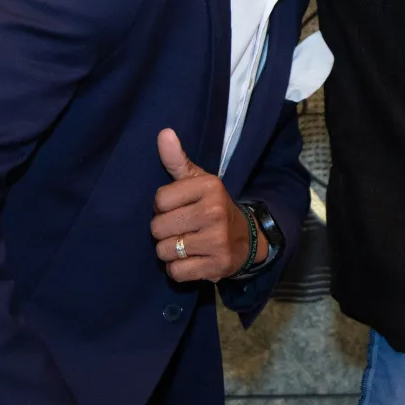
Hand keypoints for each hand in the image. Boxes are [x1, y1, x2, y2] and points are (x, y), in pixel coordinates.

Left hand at [149, 129, 249, 281]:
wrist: (246, 238)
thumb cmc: (212, 206)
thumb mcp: (198, 181)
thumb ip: (176, 159)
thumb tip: (163, 132)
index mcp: (209, 187)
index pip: (159, 200)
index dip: (163, 207)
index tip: (179, 208)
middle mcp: (214, 212)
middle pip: (158, 227)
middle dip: (164, 231)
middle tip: (182, 228)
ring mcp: (217, 241)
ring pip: (164, 251)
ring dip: (169, 252)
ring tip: (186, 244)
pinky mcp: (216, 266)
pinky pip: (176, 272)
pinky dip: (178, 270)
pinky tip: (192, 260)